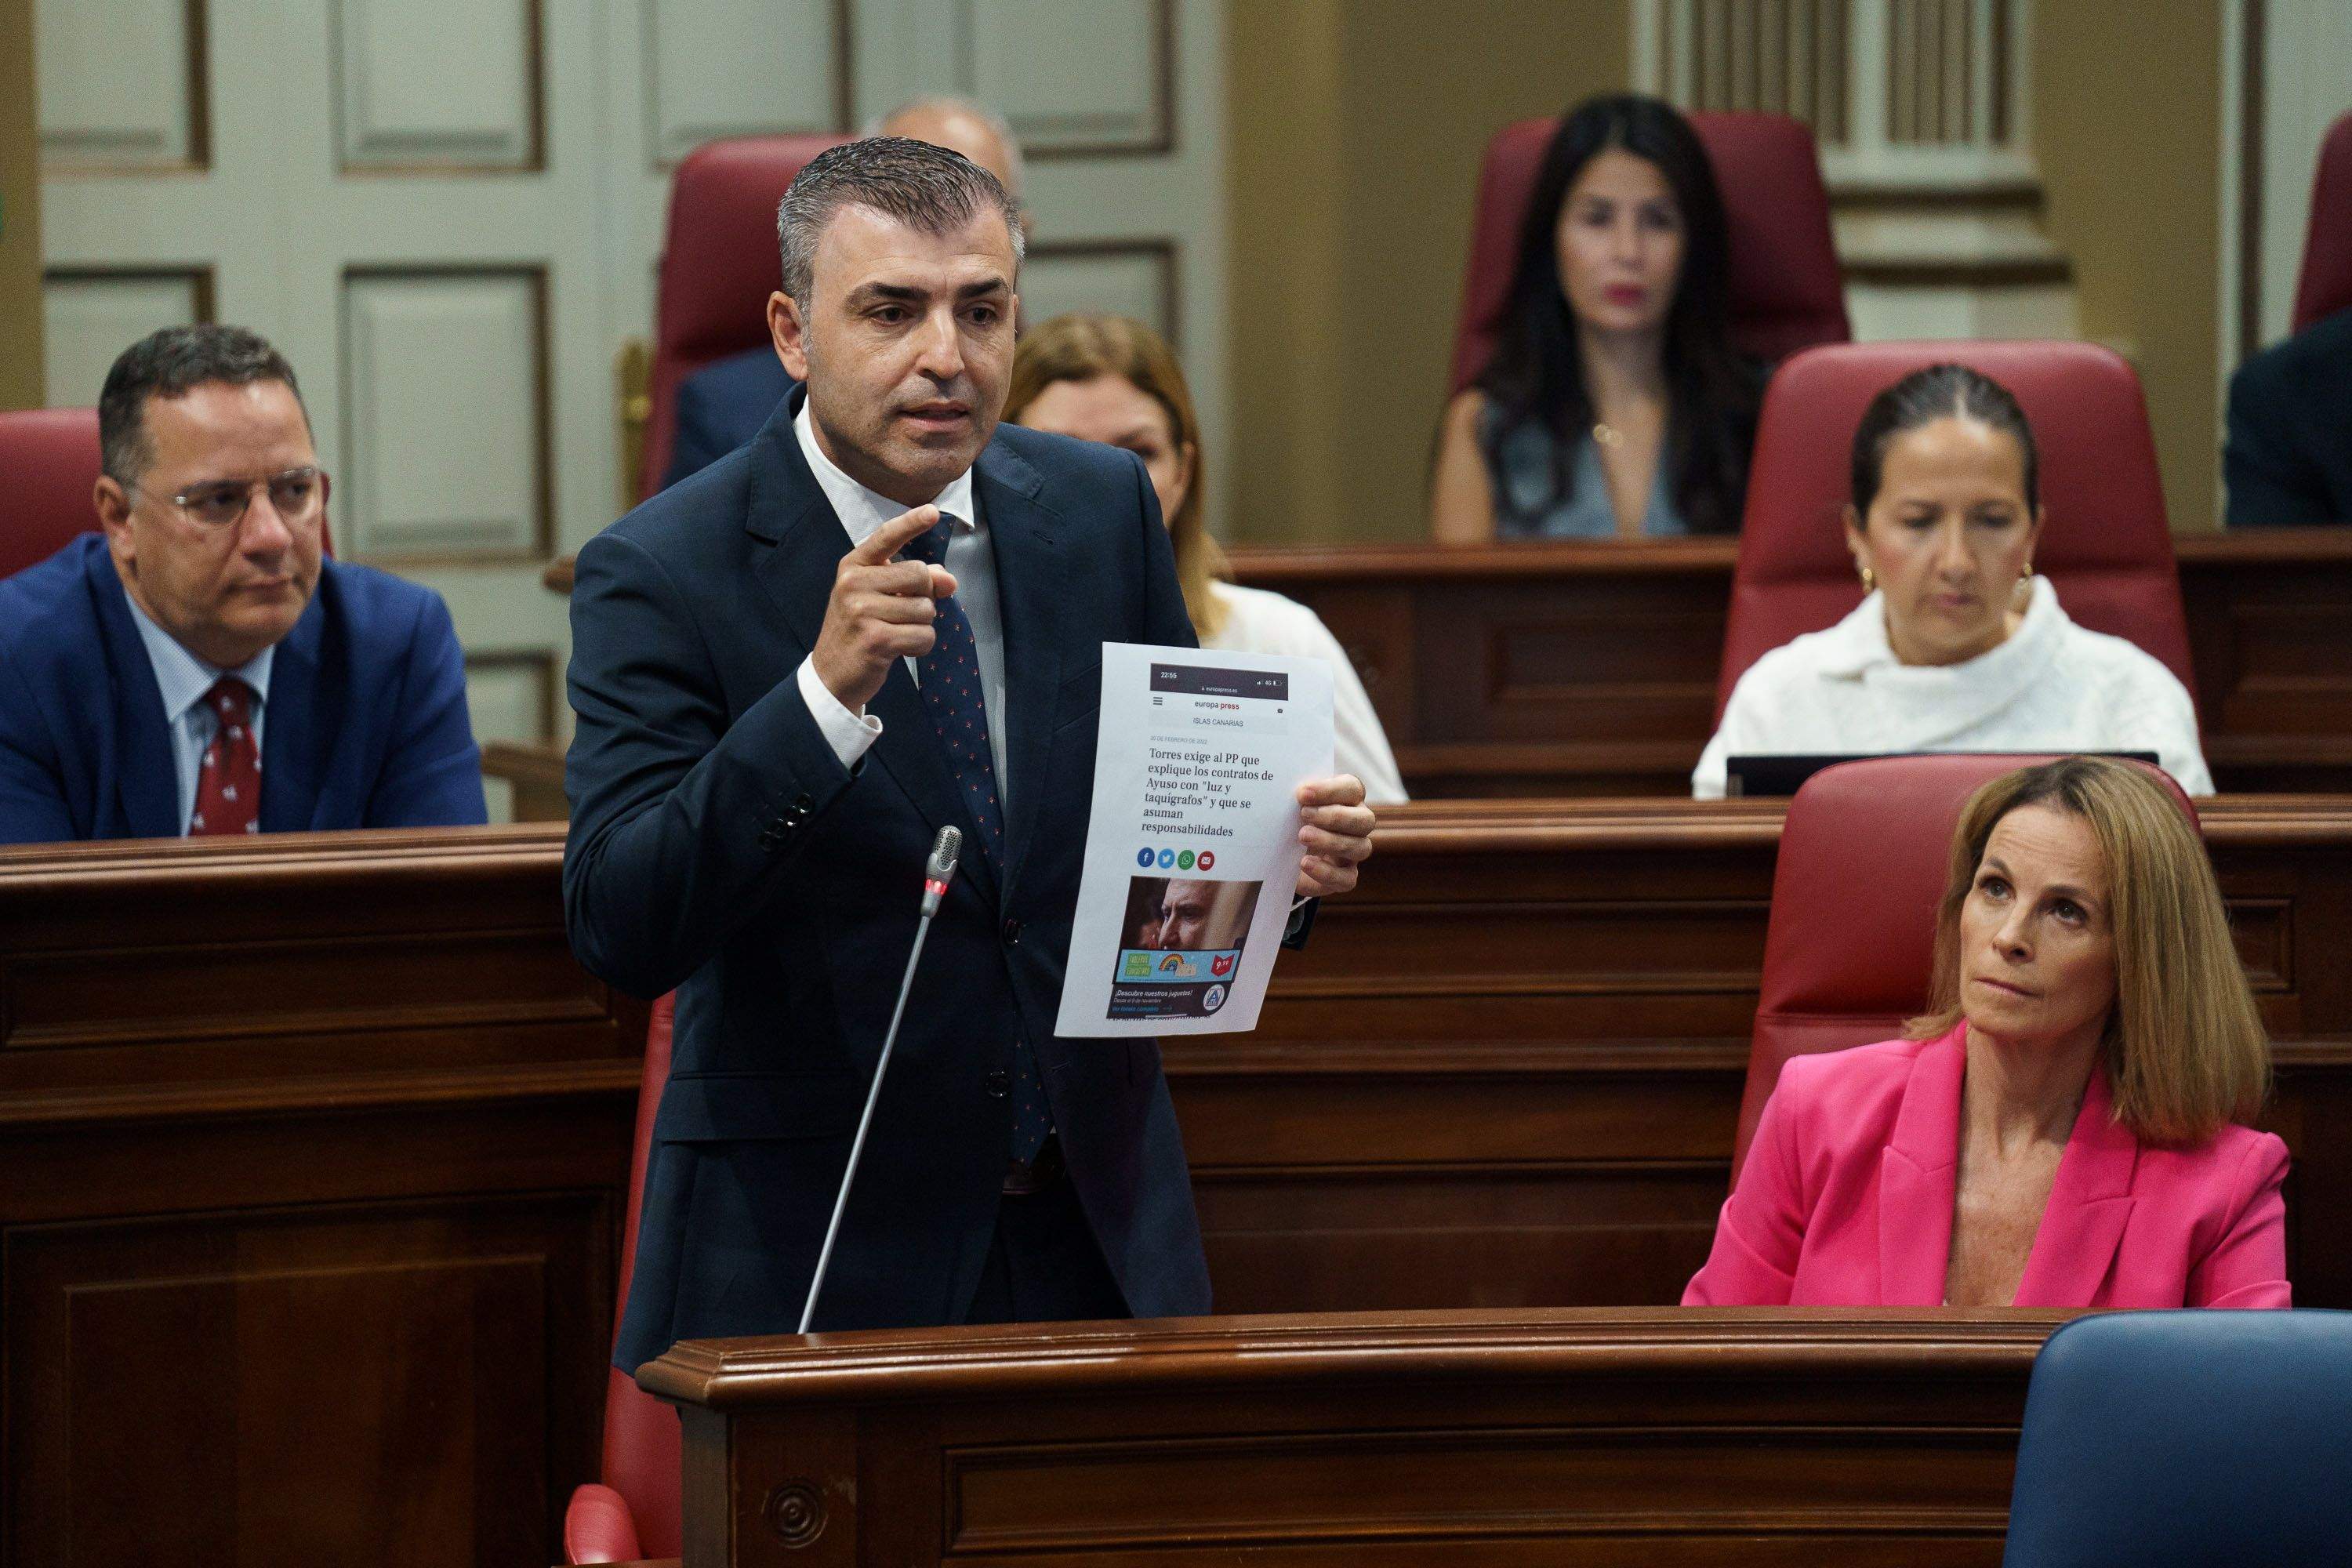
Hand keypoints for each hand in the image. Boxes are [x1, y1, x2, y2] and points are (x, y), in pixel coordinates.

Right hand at [810, 505, 955, 710]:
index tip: (932, 512)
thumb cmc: (860, 629)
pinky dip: (920, 645)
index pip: (886, 536)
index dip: (911, 523)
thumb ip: (915, 582)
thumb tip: (949, 580)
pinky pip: (924, 635)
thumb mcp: (880, 598)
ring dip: (921, 625)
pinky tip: (899, 650)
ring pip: (926, 609)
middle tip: (903, 613)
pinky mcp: (875, 639)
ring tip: (896, 633)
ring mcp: (862, 611)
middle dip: (924, 597)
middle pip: (920, 575)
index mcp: (853, 566)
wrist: (831, 674)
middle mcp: (854, 583)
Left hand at [1293, 774, 1373, 898]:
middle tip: (1304, 814)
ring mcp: (1355, 852)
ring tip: (1302, 837)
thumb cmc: (1293, 819)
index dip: (1330, 790)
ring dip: (1331, 841)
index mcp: (1349, 799)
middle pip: (1364, 819)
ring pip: (1360, 847)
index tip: (1303, 793)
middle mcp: (1358, 825)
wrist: (1283, 854)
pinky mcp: (1346, 877)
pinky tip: (1305, 863)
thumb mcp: (1291, 805)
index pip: (1352, 789)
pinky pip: (1347, 879)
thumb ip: (1293, 797)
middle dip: (1334, 816)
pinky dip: (1326, 872)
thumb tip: (1281, 790)